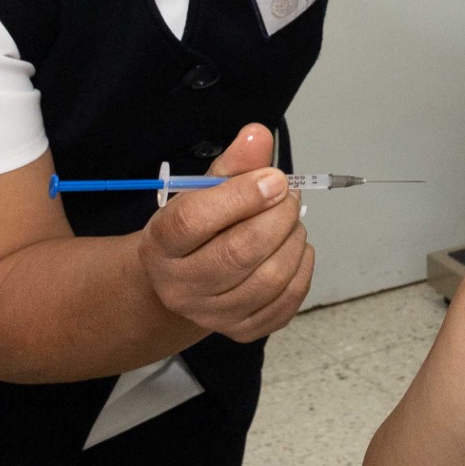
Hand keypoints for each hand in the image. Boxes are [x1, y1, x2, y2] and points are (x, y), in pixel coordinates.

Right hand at [138, 125, 313, 341]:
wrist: (185, 282)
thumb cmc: (198, 228)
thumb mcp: (204, 191)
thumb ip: (233, 163)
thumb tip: (259, 133)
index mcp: (162, 245)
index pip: (194, 220)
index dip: (242, 195)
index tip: (274, 179)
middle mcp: (180, 287)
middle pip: (239, 252)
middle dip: (278, 216)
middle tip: (289, 197)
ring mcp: (211, 316)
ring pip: (270, 278)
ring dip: (294, 240)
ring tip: (291, 221)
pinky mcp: (242, 332)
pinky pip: (287, 301)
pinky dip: (303, 268)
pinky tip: (296, 249)